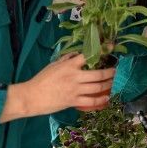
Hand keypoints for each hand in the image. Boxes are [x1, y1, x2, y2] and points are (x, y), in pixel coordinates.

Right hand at [1, 54, 115, 120]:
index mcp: (69, 65)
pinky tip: (106, 98)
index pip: (88, 55)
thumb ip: (66, 59)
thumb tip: (77, 54)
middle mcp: (75, 77)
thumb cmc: (41, 79)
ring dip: (108, 84)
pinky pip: (91, 101)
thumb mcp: (54, 65)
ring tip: (113, 82)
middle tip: (115, 70)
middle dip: (110, 72)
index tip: (111, 46)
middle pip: (98, 74)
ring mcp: (75, 90)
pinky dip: (101, 100)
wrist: (31, 97)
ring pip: (98, 87)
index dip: (102, 50)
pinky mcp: (73, 101)